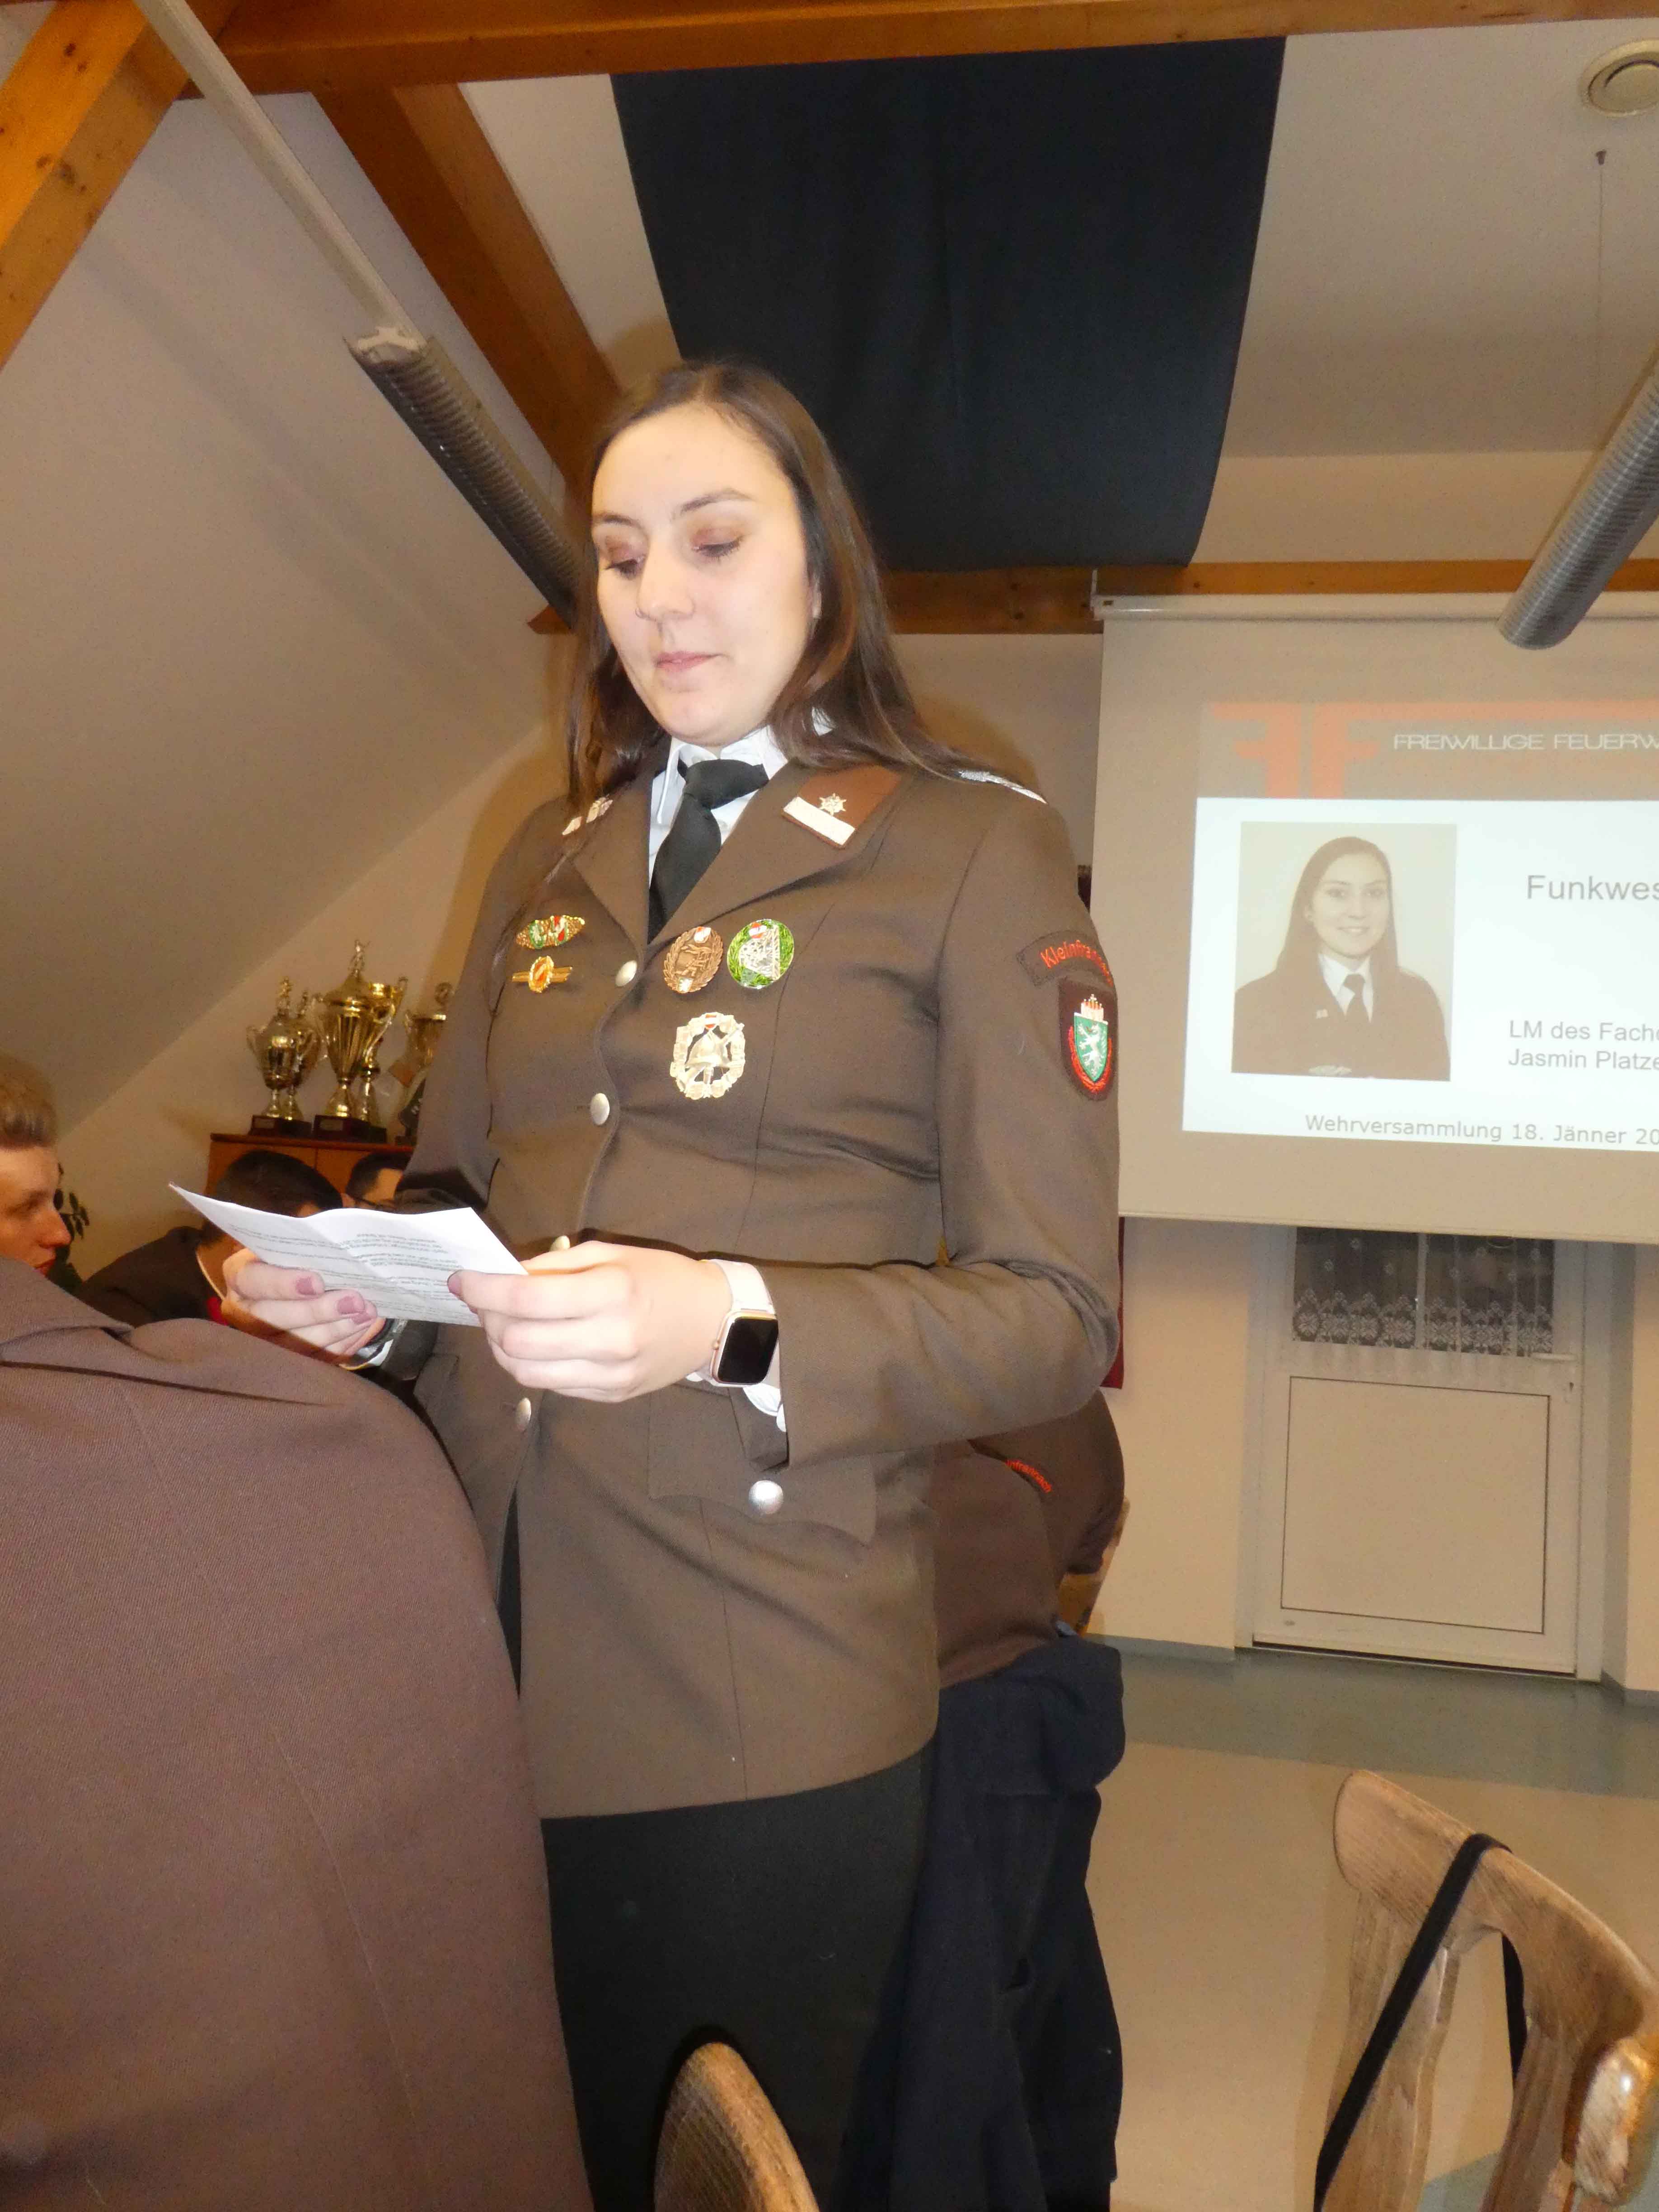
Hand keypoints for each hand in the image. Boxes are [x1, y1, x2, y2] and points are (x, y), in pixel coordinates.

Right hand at [221, 1248, 385, 1361]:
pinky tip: (364, 1327)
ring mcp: (263, 1340)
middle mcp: (244, 1313)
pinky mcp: (289, 1358)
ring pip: (297, 1344)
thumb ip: (309, 1246)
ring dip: (337, 1330)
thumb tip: (342, 1252)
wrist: (301, 1275)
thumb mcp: (297, 1242)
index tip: (317, 1283)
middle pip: (274, 1319)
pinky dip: (344, 1343)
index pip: (253, 1281)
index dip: (284, 1284)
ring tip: (367, 1313)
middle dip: (319, 1311)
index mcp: (240, 1276)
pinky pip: (315, 1357)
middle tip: (355, 1301)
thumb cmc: (299, 1253)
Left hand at [454, 1242, 730, 1402]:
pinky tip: (534, 1344)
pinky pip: (550, 1386)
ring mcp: (610, 1374)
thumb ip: (555, 1265)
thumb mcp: (611, 1254)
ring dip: (501, 1347)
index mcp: (611, 1291)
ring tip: (503, 1324)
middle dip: (488, 1318)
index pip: (526, 1296)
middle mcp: (610, 1338)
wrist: (714, 1321)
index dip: (482, 1288)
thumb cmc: (661, 1277)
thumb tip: (502, 1275)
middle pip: (517, 1340)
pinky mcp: (610, 1396)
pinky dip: (529, 1364)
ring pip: (525, 1372)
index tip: (460, 1279)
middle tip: (484, 1301)